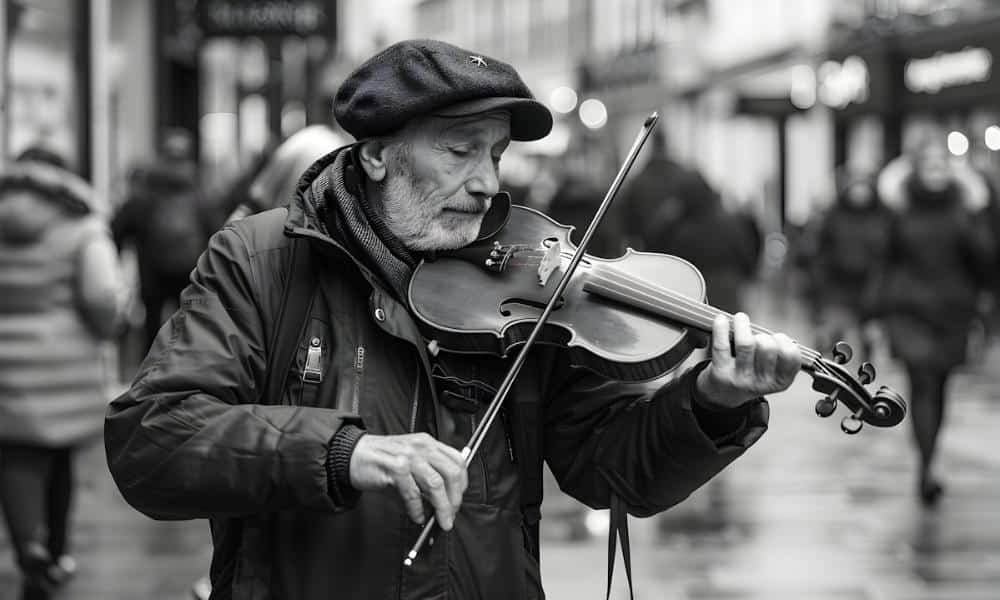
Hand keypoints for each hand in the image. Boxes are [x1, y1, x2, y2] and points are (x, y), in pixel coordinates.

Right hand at [349, 433, 467, 529]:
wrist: (351, 455)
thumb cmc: (380, 460)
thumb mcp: (409, 462)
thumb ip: (427, 478)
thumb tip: (444, 502)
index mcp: (427, 443)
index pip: (457, 460)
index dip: (463, 483)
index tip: (458, 499)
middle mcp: (420, 447)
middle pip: (451, 473)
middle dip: (455, 499)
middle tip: (450, 515)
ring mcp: (407, 456)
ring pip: (435, 484)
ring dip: (441, 507)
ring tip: (439, 520)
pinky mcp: (394, 468)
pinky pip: (412, 493)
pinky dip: (417, 509)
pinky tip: (416, 516)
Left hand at [696, 313, 800, 408]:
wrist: (723, 395)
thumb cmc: (751, 374)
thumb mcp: (772, 371)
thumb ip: (778, 353)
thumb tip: (773, 332)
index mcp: (780, 381)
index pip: (791, 356)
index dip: (784, 340)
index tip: (775, 336)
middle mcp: (761, 383)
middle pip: (767, 347)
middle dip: (762, 335)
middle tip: (756, 335)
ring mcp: (740, 378)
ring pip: (745, 343)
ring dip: (743, 325)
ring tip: (740, 319)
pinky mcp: (721, 373)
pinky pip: (721, 346)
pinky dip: (721, 329)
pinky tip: (721, 320)